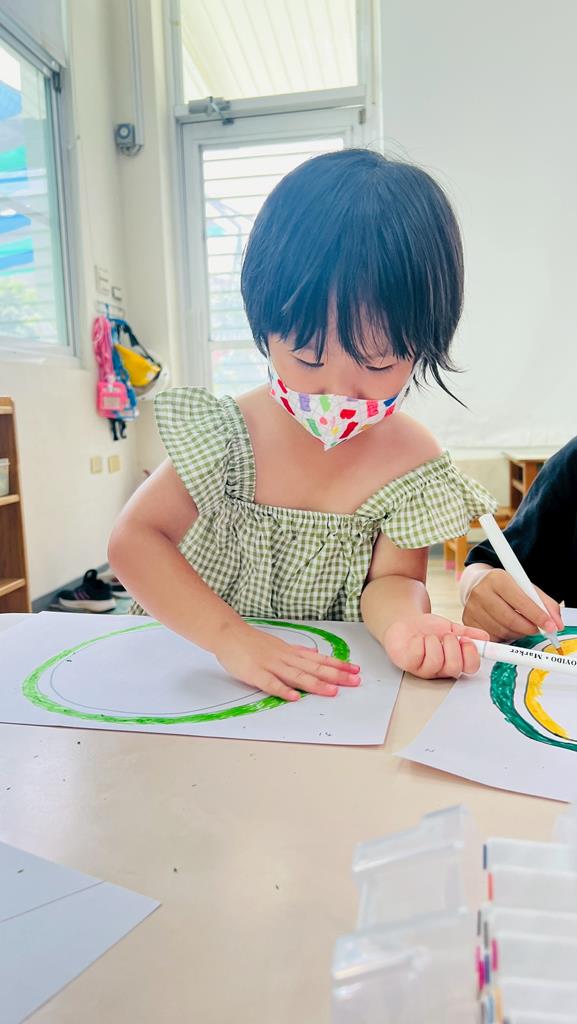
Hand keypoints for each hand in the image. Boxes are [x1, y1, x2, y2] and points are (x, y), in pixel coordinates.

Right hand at [214, 622, 360, 700]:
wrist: (228, 633)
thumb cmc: (251, 641)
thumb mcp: (278, 644)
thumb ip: (296, 652)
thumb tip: (314, 655)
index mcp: (291, 652)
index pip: (319, 659)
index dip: (338, 665)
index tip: (355, 669)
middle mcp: (285, 658)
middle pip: (314, 668)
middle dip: (336, 675)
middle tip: (355, 681)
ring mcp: (271, 665)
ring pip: (297, 676)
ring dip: (316, 684)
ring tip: (333, 692)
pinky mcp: (255, 673)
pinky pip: (271, 683)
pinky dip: (283, 690)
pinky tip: (294, 697)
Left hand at [383, 613, 488, 679]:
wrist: (405, 623)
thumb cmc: (427, 629)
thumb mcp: (451, 628)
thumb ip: (468, 633)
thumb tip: (485, 637)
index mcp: (454, 662)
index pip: (471, 668)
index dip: (472, 654)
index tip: (467, 640)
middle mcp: (440, 670)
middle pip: (455, 667)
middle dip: (452, 646)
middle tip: (446, 636)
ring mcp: (423, 669)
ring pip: (436, 661)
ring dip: (434, 642)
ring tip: (429, 637)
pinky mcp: (407, 663)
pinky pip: (418, 653)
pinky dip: (419, 641)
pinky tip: (417, 639)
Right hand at [462, 569, 562, 640]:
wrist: (478, 584)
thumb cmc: (505, 587)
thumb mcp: (525, 587)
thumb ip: (544, 603)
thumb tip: (555, 623)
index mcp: (498, 579)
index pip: (521, 602)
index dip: (538, 616)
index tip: (549, 626)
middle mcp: (481, 592)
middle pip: (510, 619)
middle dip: (528, 628)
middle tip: (537, 629)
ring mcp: (472, 607)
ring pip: (502, 630)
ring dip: (516, 633)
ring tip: (519, 625)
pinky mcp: (467, 620)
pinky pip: (491, 637)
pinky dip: (503, 636)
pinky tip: (506, 628)